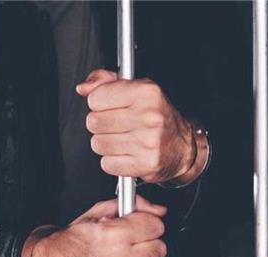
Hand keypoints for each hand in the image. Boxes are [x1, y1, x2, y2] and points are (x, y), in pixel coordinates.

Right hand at [25, 196, 166, 256]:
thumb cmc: (67, 245)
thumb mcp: (93, 215)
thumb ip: (128, 206)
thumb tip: (157, 210)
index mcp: (110, 234)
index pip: (155, 226)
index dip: (148, 224)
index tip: (141, 227)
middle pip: (159, 248)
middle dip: (147, 243)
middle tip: (131, 245)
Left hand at [76, 69, 195, 182]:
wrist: (183, 146)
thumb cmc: (157, 116)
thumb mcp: (136, 89)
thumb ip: (106, 82)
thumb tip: (83, 87)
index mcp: (146, 92)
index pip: (96, 98)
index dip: (98, 103)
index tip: (109, 106)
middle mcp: (148, 116)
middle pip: (93, 122)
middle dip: (101, 124)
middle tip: (117, 124)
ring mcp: (147, 142)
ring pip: (98, 144)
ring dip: (106, 143)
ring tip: (123, 139)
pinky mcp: (144, 164)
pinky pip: (107, 164)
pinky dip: (112, 161)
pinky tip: (126, 153)